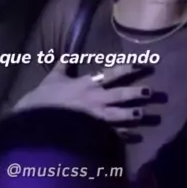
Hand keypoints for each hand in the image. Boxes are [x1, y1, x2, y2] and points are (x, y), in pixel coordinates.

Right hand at [14, 59, 152, 129]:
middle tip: (151, 92)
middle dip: (137, 93)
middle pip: (120, 95)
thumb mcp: (53, 77)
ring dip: (133, 115)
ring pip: (119, 115)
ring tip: (145, 114)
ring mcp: (94, 118)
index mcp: (87, 84)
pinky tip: (136, 136)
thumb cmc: (44, 97)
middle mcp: (94, 100)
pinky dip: (125, 135)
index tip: (143, 64)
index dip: (129, 67)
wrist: (34, 120)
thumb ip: (64, 64)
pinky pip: (112, 134)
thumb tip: (69, 51)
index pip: (112, 73)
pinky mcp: (92, 133)